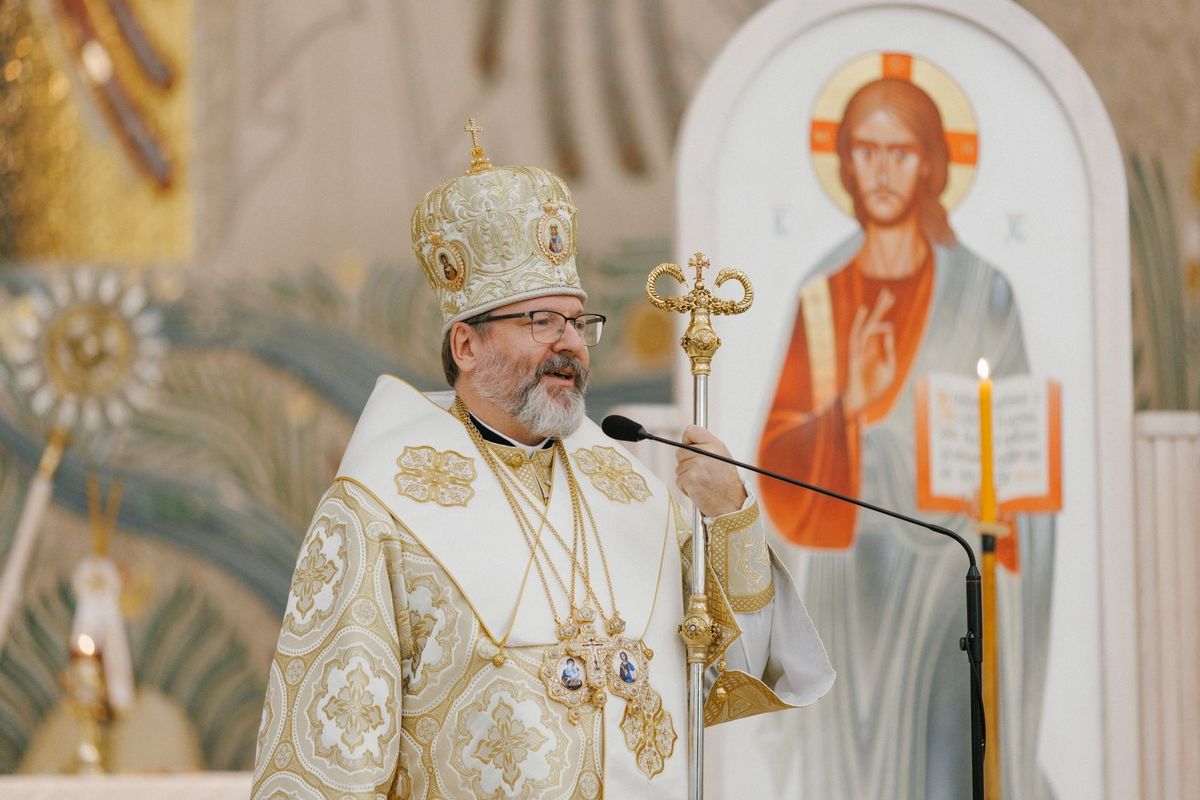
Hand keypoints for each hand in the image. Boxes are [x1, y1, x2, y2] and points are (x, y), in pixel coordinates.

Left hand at [675, 425, 746, 517]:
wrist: (731, 504)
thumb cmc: (726, 483)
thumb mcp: (722, 457)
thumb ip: (706, 447)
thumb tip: (686, 442)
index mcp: (715, 445)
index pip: (690, 430)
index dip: (687, 441)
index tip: (691, 449)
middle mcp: (706, 452)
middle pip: (680, 451)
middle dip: (686, 463)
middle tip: (701, 473)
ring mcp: (697, 466)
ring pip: (679, 468)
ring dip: (686, 477)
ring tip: (702, 483)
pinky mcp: (690, 479)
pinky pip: (678, 480)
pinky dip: (685, 488)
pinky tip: (699, 490)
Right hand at [844, 288, 896, 414]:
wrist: (860, 402)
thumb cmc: (873, 389)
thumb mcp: (889, 369)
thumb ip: (889, 351)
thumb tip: (889, 332)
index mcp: (875, 351)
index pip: (881, 330)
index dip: (885, 320)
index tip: (891, 307)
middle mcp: (867, 346)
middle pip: (875, 323)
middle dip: (882, 308)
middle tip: (888, 293)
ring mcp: (860, 349)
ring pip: (868, 325)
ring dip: (877, 312)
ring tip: (885, 298)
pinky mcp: (854, 352)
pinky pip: (857, 335)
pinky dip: (859, 322)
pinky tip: (864, 310)